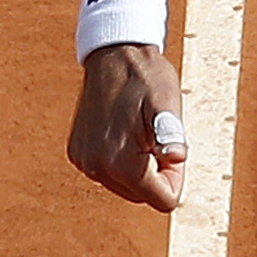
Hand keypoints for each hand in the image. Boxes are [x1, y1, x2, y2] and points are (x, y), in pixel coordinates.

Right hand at [69, 42, 189, 209]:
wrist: (112, 55)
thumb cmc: (145, 78)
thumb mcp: (166, 103)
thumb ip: (171, 134)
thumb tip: (177, 156)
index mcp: (122, 162)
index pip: (163, 200)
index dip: (175, 176)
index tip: (169, 144)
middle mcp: (97, 168)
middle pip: (144, 196)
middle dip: (157, 172)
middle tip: (155, 135)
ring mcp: (84, 162)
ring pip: (127, 186)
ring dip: (139, 167)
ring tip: (139, 131)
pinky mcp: (78, 154)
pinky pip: (109, 172)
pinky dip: (121, 159)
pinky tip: (123, 130)